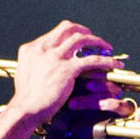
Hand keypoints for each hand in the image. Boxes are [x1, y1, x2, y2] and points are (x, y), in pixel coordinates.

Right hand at [3, 21, 124, 130]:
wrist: (25, 109)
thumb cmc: (26, 97)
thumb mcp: (25, 72)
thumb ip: (36, 62)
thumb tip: (45, 62)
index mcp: (32, 48)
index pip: (55, 32)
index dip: (70, 34)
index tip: (79, 40)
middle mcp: (43, 48)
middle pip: (68, 28)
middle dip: (84, 31)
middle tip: (94, 39)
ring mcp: (55, 57)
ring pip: (82, 39)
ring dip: (97, 41)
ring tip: (107, 48)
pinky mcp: (67, 69)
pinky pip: (92, 60)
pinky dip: (106, 60)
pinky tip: (114, 64)